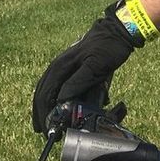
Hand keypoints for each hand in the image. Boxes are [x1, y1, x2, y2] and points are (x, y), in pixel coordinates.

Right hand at [32, 7, 139, 129]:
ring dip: (46, 106)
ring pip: (48, 88)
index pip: (45, 94)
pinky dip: (55, 97)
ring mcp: (64, 65)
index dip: (43, 113)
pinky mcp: (72, 66)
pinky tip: (59, 106)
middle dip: (41, 112)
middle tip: (42, 130)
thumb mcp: (95, 67)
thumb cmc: (108, 48)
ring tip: (46, 121)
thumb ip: (77, 82)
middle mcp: (58, 66)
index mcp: (60, 66)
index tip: (46, 129)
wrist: (118, 30)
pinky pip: (58, 85)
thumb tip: (60, 100)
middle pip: (42, 92)